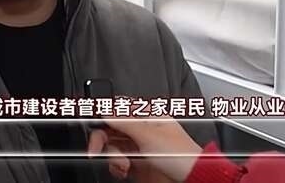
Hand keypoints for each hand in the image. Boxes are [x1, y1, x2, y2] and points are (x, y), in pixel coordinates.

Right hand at [87, 116, 201, 181]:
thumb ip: (125, 122)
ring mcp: (139, 147)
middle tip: (96, 147)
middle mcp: (141, 129)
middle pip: (111, 129)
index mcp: (147, 115)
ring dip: (111, 156)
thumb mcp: (150, 135)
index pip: (118, 109)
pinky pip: (117, 162)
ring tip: (122, 163)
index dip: (103, 114)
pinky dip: (116, 166)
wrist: (193, 180)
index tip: (91, 122)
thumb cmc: (183, 156)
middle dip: (102, 138)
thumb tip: (105, 110)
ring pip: (112, 146)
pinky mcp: (137, 165)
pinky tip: (123, 170)